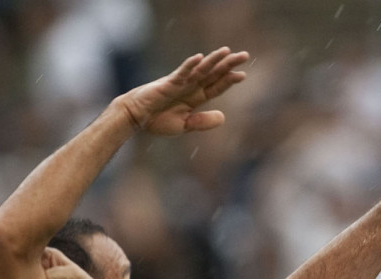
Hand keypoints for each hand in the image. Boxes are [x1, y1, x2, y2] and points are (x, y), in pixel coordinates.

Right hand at [116, 47, 248, 135]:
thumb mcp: (185, 125)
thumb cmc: (158, 120)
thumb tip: (223, 117)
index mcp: (195, 97)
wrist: (136, 118)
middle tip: (244, 55)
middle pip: (213, 74)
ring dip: (214, 60)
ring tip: (227, 51)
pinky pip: (181, 73)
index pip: (216, 87)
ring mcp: (180, 83)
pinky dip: (190, 66)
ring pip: (201, 69)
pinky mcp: (168, 83)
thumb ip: (202, 121)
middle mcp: (190, 87)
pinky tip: (200, 58)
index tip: (242, 75)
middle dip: (229, 64)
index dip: (229, 80)